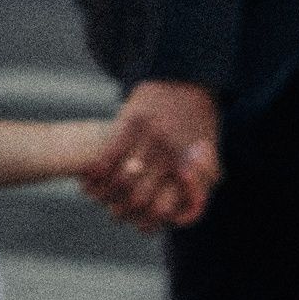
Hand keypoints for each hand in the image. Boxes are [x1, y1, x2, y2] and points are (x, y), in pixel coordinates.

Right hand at [79, 80, 221, 231]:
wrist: (188, 76)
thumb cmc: (198, 122)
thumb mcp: (210, 156)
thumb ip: (200, 187)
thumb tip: (180, 216)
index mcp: (190, 167)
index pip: (163, 211)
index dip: (147, 222)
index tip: (138, 222)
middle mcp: (172, 155)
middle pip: (137, 200)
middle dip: (122, 211)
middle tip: (114, 210)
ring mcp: (151, 138)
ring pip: (120, 182)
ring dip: (105, 196)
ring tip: (99, 197)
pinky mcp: (131, 121)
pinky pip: (107, 156)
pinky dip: (95, 174)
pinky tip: (88, 181)